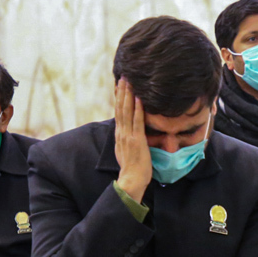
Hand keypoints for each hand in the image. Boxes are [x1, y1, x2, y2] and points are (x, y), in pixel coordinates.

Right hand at [114, 78, 151, 202]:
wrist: (131, 180)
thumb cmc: (132, 168)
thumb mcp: (126, 150)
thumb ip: (127, 139)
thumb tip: (129, 132)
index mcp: (119, 135)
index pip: (118, 112)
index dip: (119, 98)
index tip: (120, 85)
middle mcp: (121, 133)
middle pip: (120, 108)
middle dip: (122, 91)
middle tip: (124, 76)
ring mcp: (128, 136)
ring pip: (127, 111)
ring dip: (128, 95)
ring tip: (130, 81)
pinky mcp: (137, 140)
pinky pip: (137, 122)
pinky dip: (138, 109)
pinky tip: (139, 98)